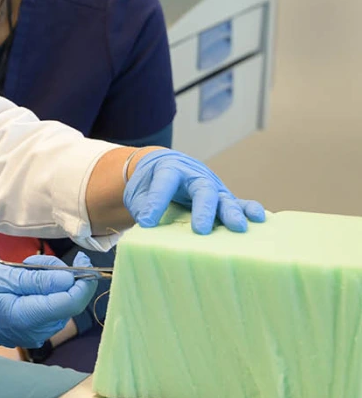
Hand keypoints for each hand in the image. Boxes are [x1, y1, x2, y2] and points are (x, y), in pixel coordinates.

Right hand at [0, 253, 96, 348]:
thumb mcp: (2, 276)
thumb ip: (38, 280)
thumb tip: (69, 279)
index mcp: (27, 317)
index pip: (71, 302)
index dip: (84, 280)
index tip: (84, 260)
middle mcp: (34, 332)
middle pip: (67, 303)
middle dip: (62, 277)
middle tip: (36, 262)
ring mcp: (31, 335)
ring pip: (59, 307)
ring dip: (51, 284)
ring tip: (26, 271)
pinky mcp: (28, 333)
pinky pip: (47, 312)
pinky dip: (43, 295)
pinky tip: (25, 284)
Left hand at [124, 149, 265, 233]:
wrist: (165, 167)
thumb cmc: (150, 183)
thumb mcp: (138, 192)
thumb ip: (141, 206)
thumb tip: (146, 227)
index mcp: (170, 169)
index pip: (164, 182)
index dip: (156, 202)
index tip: (146, 222)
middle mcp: (195, 176)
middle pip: (202, 189)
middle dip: (203, 210)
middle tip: (201, 230)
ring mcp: (212, 187)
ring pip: (224, 198)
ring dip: (232, 213)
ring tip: (239, 227)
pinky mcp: (223, 197)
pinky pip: (239, 203)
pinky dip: (250, 210)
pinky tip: (260, 219)